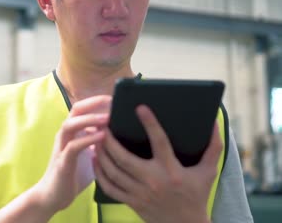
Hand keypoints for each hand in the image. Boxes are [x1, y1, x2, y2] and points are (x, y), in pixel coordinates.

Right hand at [34, 95, 111, 213]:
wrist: (54, 196)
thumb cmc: (73, 174)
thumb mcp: (91, 155)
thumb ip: (101, 144)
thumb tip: (122, 136)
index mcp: (73, 132)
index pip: (83, 108)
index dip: (97, 101)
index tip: (116, 98)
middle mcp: (65, 136)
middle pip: (75, 110)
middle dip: (93, 104)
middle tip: (112, 102)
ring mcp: (62, 148)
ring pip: (70, 125)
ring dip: (89, 120)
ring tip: (107, 118)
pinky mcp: (62, 162)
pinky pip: (73, 147)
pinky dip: (87, 140)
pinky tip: (101, 137)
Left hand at [94, 105, 221, 222]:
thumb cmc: (197, 195)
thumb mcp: (209, 171)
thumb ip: (213, 146)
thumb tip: (214, 122)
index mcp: (172, 170)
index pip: (160, 142)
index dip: (150, 123)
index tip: (139, 107)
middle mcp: (153, 181)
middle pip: (124, 158)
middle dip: (110, 140)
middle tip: (102, 124)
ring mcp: (140, 193)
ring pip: (113, 172)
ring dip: (101, 154)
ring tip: (96, 138)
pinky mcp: (132, 202)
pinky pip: (110, 187)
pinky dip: (100, 173)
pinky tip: (95, 160)